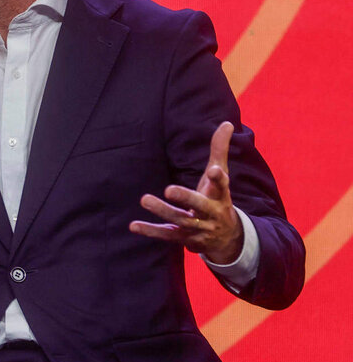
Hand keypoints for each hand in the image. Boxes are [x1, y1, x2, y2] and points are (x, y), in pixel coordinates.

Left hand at [130, 121, 243, 263]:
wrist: (227, 238)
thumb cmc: (218, 199)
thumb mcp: (220, 175)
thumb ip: (219, 150)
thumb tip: (227, 123)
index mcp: (221, 196)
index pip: (222, 185)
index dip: (218, 178)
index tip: (213, 170)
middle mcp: (211, 213)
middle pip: (200, 206)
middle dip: (186, 198)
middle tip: (169, 189)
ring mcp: (197, 228)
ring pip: (180, 220)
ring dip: (162, 211)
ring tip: (145, 199)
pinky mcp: (183, 238)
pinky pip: (166, 235)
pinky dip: (150, 231)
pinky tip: (133, 225)